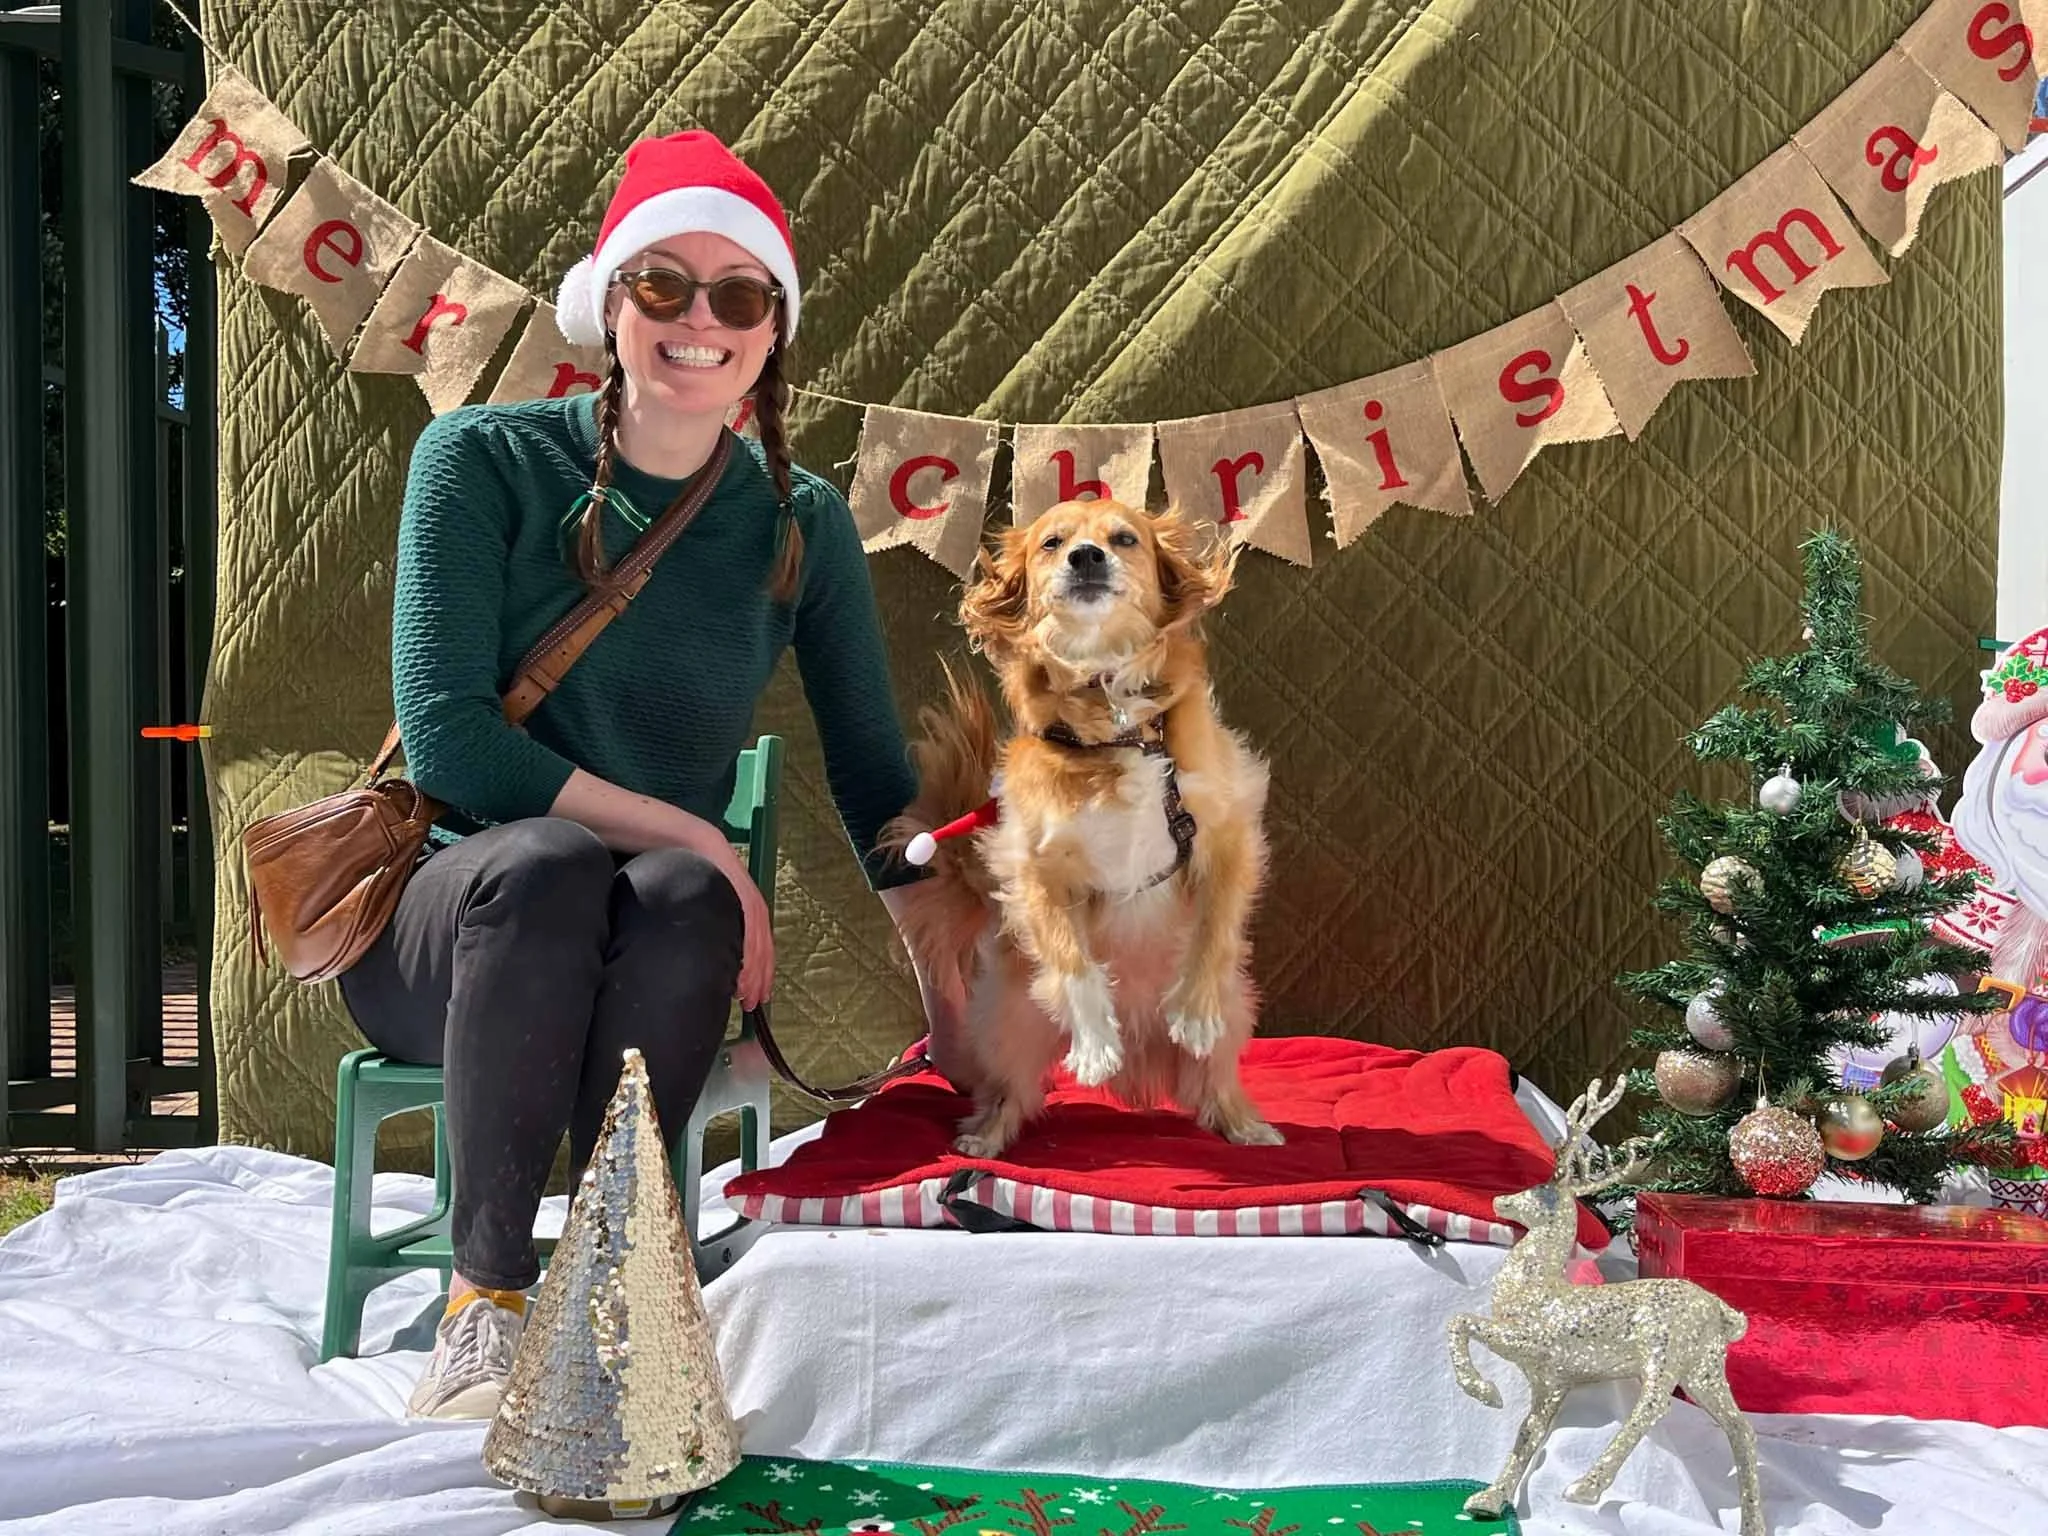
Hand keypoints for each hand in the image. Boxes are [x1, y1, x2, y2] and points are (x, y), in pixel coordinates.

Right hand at [714, 849, 774, 1010]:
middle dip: (760, 981)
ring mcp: (752, 903)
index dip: (761, 977)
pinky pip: (750, 929)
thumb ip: (718, 930)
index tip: (757, 999)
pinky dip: (748, 952)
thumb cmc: (700, 878)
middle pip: (764, 953)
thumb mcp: (712, 910)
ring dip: (754, 973)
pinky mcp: (744, 896)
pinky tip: (744, 969)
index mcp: (751, 915)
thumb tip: (715, 959)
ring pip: (758, 945)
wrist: (695, 846)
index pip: (762, 952)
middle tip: (752, 1005)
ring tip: (746, 995)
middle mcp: (756, 911)